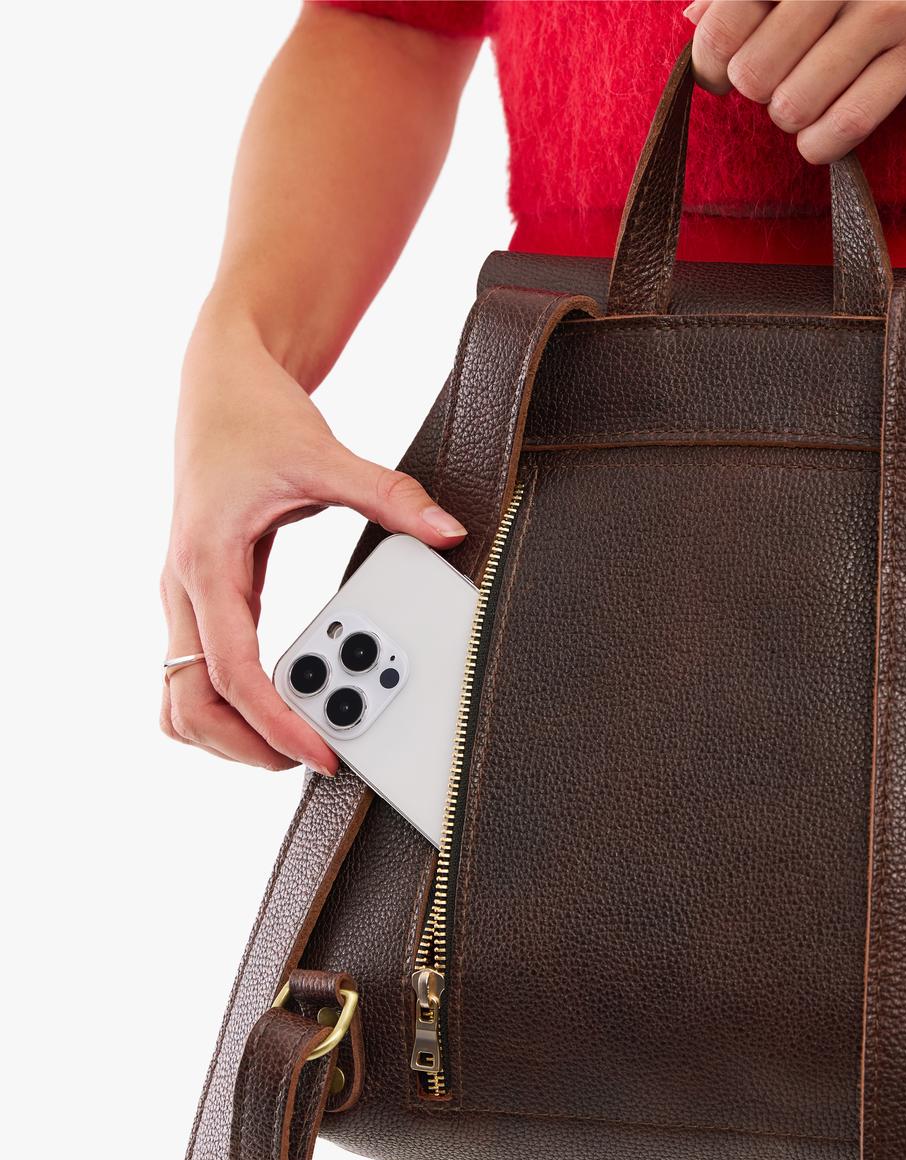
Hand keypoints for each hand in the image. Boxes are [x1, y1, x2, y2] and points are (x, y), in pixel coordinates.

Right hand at [160, 310, 466, 772]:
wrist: (220, 380)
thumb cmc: (256, 415)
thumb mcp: (323, 455)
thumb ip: (389, 497)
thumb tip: (447, 531)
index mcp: (207, 563)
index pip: (232, 672)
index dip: (275, 723)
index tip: (321, 752)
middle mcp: (185, 588)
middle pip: (188, 704)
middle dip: (242, 745)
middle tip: (312, 753)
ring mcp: (188, 596)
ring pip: (179, 697)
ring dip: (226, 732)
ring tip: (296, 738)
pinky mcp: (203, 595)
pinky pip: (200, 672)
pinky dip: (230, 702)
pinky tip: (281, 700)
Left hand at [684, 0, 905, 162]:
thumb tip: (694, 23)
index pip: (724, 25)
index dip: (709, 63)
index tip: (718, 71)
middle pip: (756, 74)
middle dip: (757, 88)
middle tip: (774, 77)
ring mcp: (887, 9)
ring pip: (797, 104)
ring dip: (791, 116)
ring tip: (804, 98)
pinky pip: (852, 120)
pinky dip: (822, 143)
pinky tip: (818, 135)